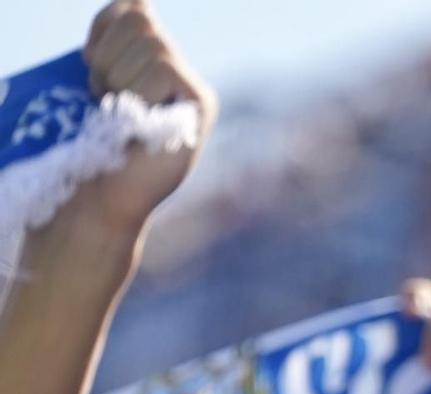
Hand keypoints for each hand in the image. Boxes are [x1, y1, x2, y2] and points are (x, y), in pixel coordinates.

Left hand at [63, 0, 215, 239]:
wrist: (102, 196)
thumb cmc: (92, 147)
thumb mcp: (99, 84)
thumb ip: (114, 48)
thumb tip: (135, 0)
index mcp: (157, 66)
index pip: (134, 8)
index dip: (103, 30)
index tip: (91, 68)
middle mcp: (183, 74)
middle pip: (142, 19)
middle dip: (107, 55)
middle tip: (102, 100)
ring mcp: (195, 90)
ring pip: (151, 42)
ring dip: (118, 75)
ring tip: (118, 113)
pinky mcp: (200, 106)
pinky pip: (161, 69)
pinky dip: (138, 92)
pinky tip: (138, 121)